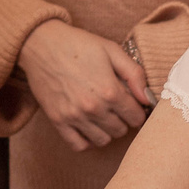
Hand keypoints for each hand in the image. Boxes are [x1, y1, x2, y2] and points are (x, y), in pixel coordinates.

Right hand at [19, 21, 152, 151]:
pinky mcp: (58, 121)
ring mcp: (74, 117)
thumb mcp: (112, 50)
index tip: (133, 103)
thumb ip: (135, 74)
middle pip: (121, 130)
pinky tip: (88, 126)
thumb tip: (147, 99)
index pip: (137, 117)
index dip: (138, 110)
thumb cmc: (79, 44)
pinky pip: (79, 145)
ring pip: (103, 140)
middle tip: (117, 106)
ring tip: (103, 114)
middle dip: (123, 119)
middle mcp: (93, 108)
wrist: (41, 43)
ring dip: (107, 130)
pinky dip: (87, 140)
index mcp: (110, 90)